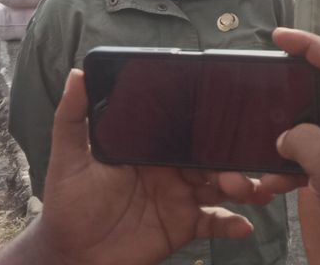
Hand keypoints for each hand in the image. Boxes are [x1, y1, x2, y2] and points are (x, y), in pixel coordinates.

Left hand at [7, 69, 270, 264]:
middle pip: (211, 157)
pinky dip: (232, 223)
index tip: (233, 116)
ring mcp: (181, 197)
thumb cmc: (68, 204)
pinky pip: (215, 222)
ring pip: (221, 185)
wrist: (72, 255)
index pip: (187, 130)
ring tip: (252, 190)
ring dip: (241, 185)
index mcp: (152, 148)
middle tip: (242, 164)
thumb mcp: (69, 159)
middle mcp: (173, 169)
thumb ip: (73, 118)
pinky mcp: (185, 225)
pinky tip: (244, 226)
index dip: (210, 125)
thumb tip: (77, 74)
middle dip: (232, 158)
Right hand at [258, 28, 319, 264]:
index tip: (282, 37)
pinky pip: (299, 156)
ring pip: (306, 124)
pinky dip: (281, 166)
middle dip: (292, 88)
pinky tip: (269, 182)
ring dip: (282, 135)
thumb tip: (285, 134)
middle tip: (263, 77)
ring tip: (261, 140)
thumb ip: (306, 138)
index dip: (312, 47)